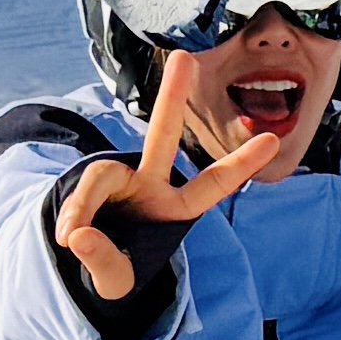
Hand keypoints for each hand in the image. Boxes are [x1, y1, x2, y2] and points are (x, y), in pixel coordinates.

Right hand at [54, 45, 312, 302]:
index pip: (210, 185)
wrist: (86, 263)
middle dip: (171, 98)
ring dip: (85, 207)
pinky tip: (67, 236)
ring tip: (72, 237)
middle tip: (183, 59)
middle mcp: (151, 183)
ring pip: (101, 177)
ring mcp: (119, 179)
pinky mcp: (90, 184)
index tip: (273, 140)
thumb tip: (77, 233)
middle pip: (160, 136)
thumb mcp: (117, 280)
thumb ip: (103, 261)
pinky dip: (71, 216)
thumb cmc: (117, 269)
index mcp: (176, 208)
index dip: (239, 164)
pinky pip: (78, 196)